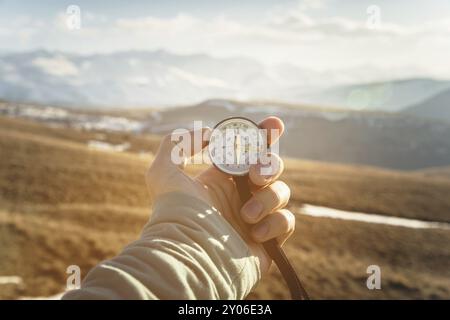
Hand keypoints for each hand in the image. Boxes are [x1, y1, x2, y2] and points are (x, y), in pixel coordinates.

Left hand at [146, 117, 293, 273]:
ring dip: (267, 198)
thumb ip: (177, 143)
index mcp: (221, 179)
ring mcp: (256, 217)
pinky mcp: (269, 240)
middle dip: (269, 165)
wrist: (191, 255)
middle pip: (271, 168)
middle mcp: (240, 196)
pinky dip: (274, 223)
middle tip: (256, 175)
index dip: (263, 136)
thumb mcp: (164, 172)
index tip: (274, 124)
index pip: (247, 151)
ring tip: (246, 214)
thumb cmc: (176, 214)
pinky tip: (253, 232)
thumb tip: (208, 133)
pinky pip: (286, 221)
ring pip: (281, 192)